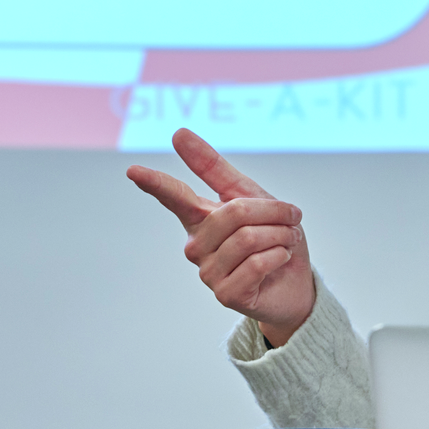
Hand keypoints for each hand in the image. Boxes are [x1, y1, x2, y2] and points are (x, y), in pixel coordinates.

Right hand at [127, 128, 316, 345]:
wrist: (295, 283)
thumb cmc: (272, 237)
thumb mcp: (249, 196)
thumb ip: (213, 168)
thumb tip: (178, 134)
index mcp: (200, 218)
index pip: (174, 197)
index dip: (154, 183)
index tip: (133, 170)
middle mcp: (197, 245)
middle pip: (235, 213)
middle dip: (273, 212)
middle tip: (290, 219)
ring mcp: (208, 272)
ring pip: (248, 238)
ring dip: (280, 235)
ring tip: (286, 241)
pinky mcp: (225, 294)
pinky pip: (257, 263)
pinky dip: (279, 256)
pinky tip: (280, 260)